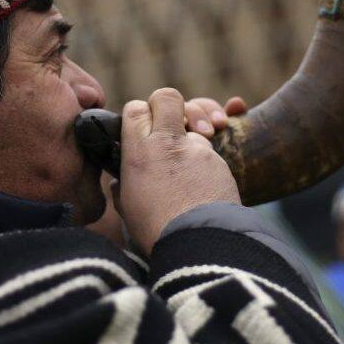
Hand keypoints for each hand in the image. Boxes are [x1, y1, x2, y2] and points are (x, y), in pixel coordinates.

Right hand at [116, 88, 240, 254]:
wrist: (199, 246)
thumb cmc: (157, 231)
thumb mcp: (127, 208)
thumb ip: (124, 186)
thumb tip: (122, 182)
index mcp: (140, 151)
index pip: (136, 107)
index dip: (139, 114)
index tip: (141, 130)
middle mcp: (169, 143)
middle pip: (168, 97)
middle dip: (169, 106)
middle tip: (170, 127)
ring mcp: (198, 150)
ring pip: (195, 127)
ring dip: (191, 140)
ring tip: (190, 161)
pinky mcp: (221, 163)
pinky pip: (212, 152)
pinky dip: (207, 165)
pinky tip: (204, 186)